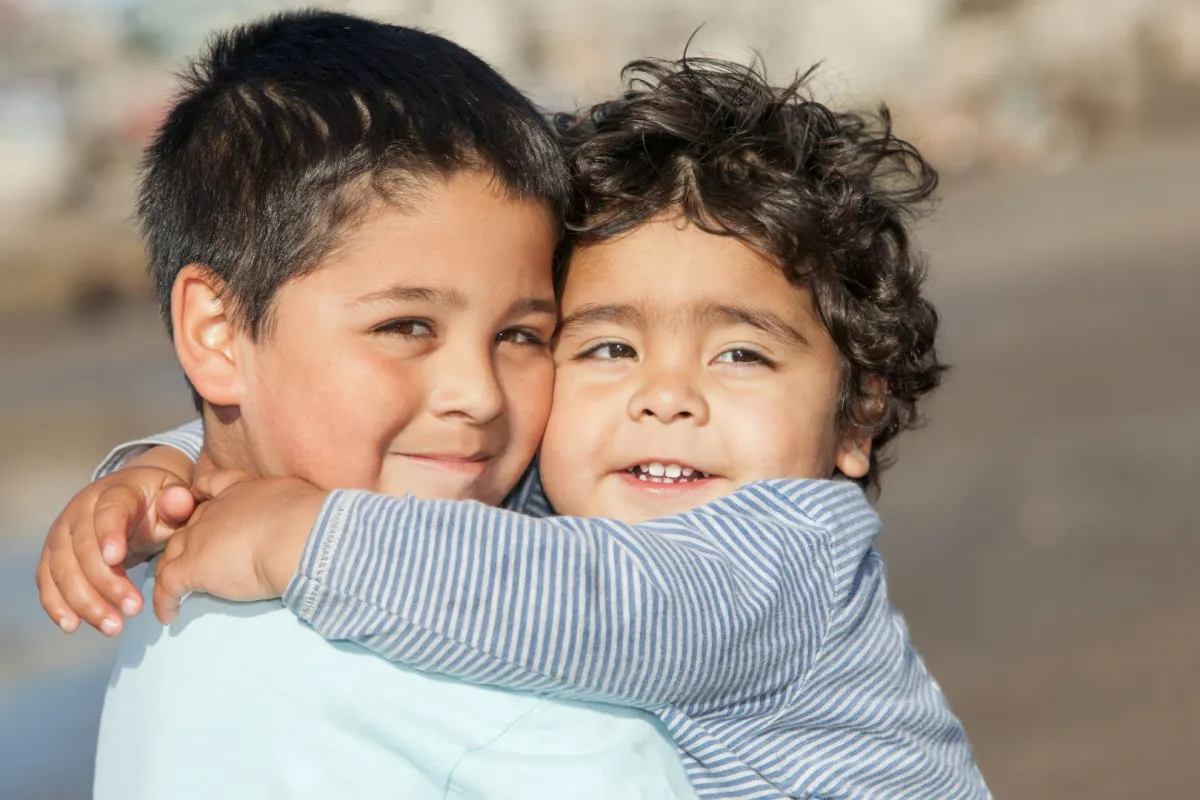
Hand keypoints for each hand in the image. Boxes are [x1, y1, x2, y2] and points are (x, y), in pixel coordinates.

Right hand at [36, 462, 195, 635]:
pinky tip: (72, 625)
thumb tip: (176, 500)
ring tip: (113, 627)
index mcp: (115, 492)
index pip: (108, 511)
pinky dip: (56, 604)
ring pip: (63, 569)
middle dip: (105, 583)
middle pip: (83, 548)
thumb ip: (178, 502)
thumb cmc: (160, 501)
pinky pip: (48, 580)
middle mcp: (80, 509)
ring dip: (85, 602)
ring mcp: (63, 532)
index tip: (116, 559)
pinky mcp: (54, 554)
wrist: (138, 498)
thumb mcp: (175, 496)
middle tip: (133, 609)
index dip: (109, 533)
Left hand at [152, 472, 325, 623]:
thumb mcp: (298, 499)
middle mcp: (215, 510)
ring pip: (172, 554)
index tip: (199, 504)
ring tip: (175, 591)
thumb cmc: (309, 519)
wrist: (298, 535)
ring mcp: (199, 539)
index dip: (202, 496)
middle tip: (193, 561)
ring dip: (170, 571)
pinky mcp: (193, 568)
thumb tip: (306, 521)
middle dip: (186, 541)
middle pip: (188, 525)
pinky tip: (168, 616)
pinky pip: (168, 586)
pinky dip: (165, 601)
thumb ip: (290, 508)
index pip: (212, 486)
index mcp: (242, 489)